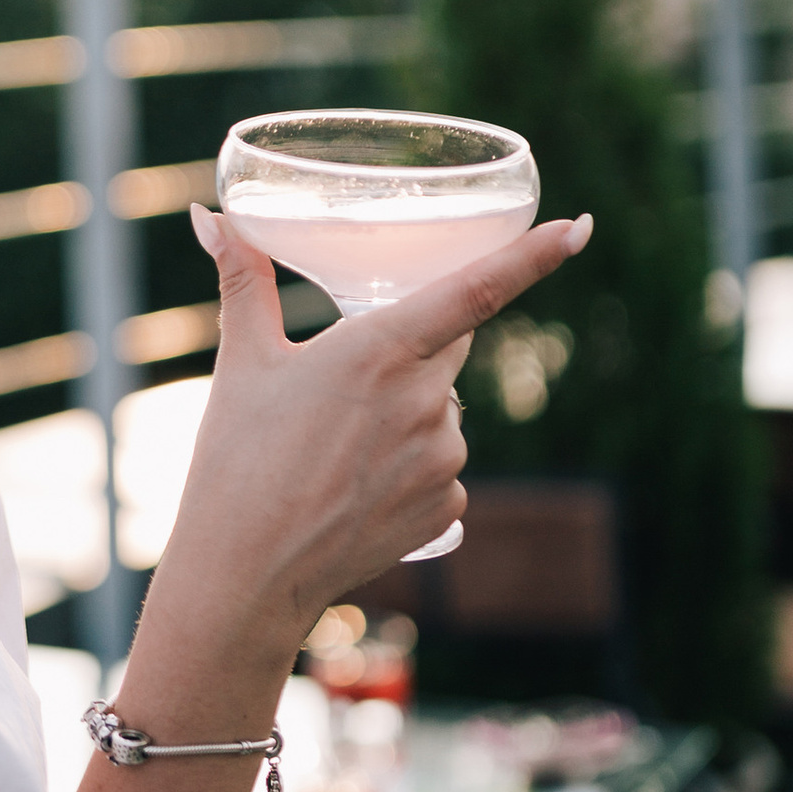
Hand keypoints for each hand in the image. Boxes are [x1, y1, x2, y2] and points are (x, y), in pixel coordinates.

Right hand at [148, 200, 594, 661]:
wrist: (246, 573)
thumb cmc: (237, 460)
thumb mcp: (242, 361)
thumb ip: (244, 280)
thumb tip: (212, 218)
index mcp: (379, 349)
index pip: (474, 290)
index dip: (533, 255)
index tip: (580, 228)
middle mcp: (424, 400)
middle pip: (446, 346)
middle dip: (408, 350)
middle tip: (343, 383)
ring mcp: (443, 458)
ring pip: (440, 411)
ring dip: (405, 414)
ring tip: (332, 450)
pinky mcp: (447, 507)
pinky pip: (442, 468)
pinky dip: (409, 469)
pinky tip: (356, 489)